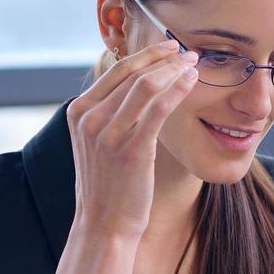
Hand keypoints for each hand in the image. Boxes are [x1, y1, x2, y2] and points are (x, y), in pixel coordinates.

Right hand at [66, 39, 198, 239]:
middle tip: (188, 52)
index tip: (169, 47)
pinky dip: (179, 89)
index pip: (116, 70)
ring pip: (147, 85)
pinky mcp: (132, 148)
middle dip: (164, 57)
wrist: (104, 225)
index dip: (146, 55)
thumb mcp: (96, 143)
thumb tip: (134, 86)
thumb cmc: (107, 186)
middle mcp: (89, 118)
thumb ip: (107, 114)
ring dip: (175, 69)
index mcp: (79, 112)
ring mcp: (109, 133)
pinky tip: (193, 82)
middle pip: (132, 72)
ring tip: (194, 63)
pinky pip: (160, 107)